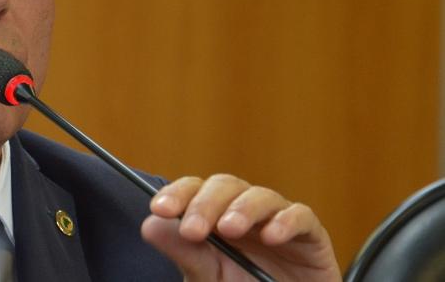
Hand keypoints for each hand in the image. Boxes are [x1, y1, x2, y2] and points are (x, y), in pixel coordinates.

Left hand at [141, 174, 341, 281]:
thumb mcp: (209, 278)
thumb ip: (185, 253)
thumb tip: (150, 225)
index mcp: (215, 216)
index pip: (194, 190)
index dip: (177, 194)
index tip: (160, 209)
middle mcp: (244, 212)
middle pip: (225, 186)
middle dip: (205, 203)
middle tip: (193, 229)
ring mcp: (277, 220)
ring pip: (261, 196)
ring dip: (243, 208)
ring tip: (229, 229)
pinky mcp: (310, 235)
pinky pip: (302, 216)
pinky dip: (286, 221)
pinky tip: (272, 236)